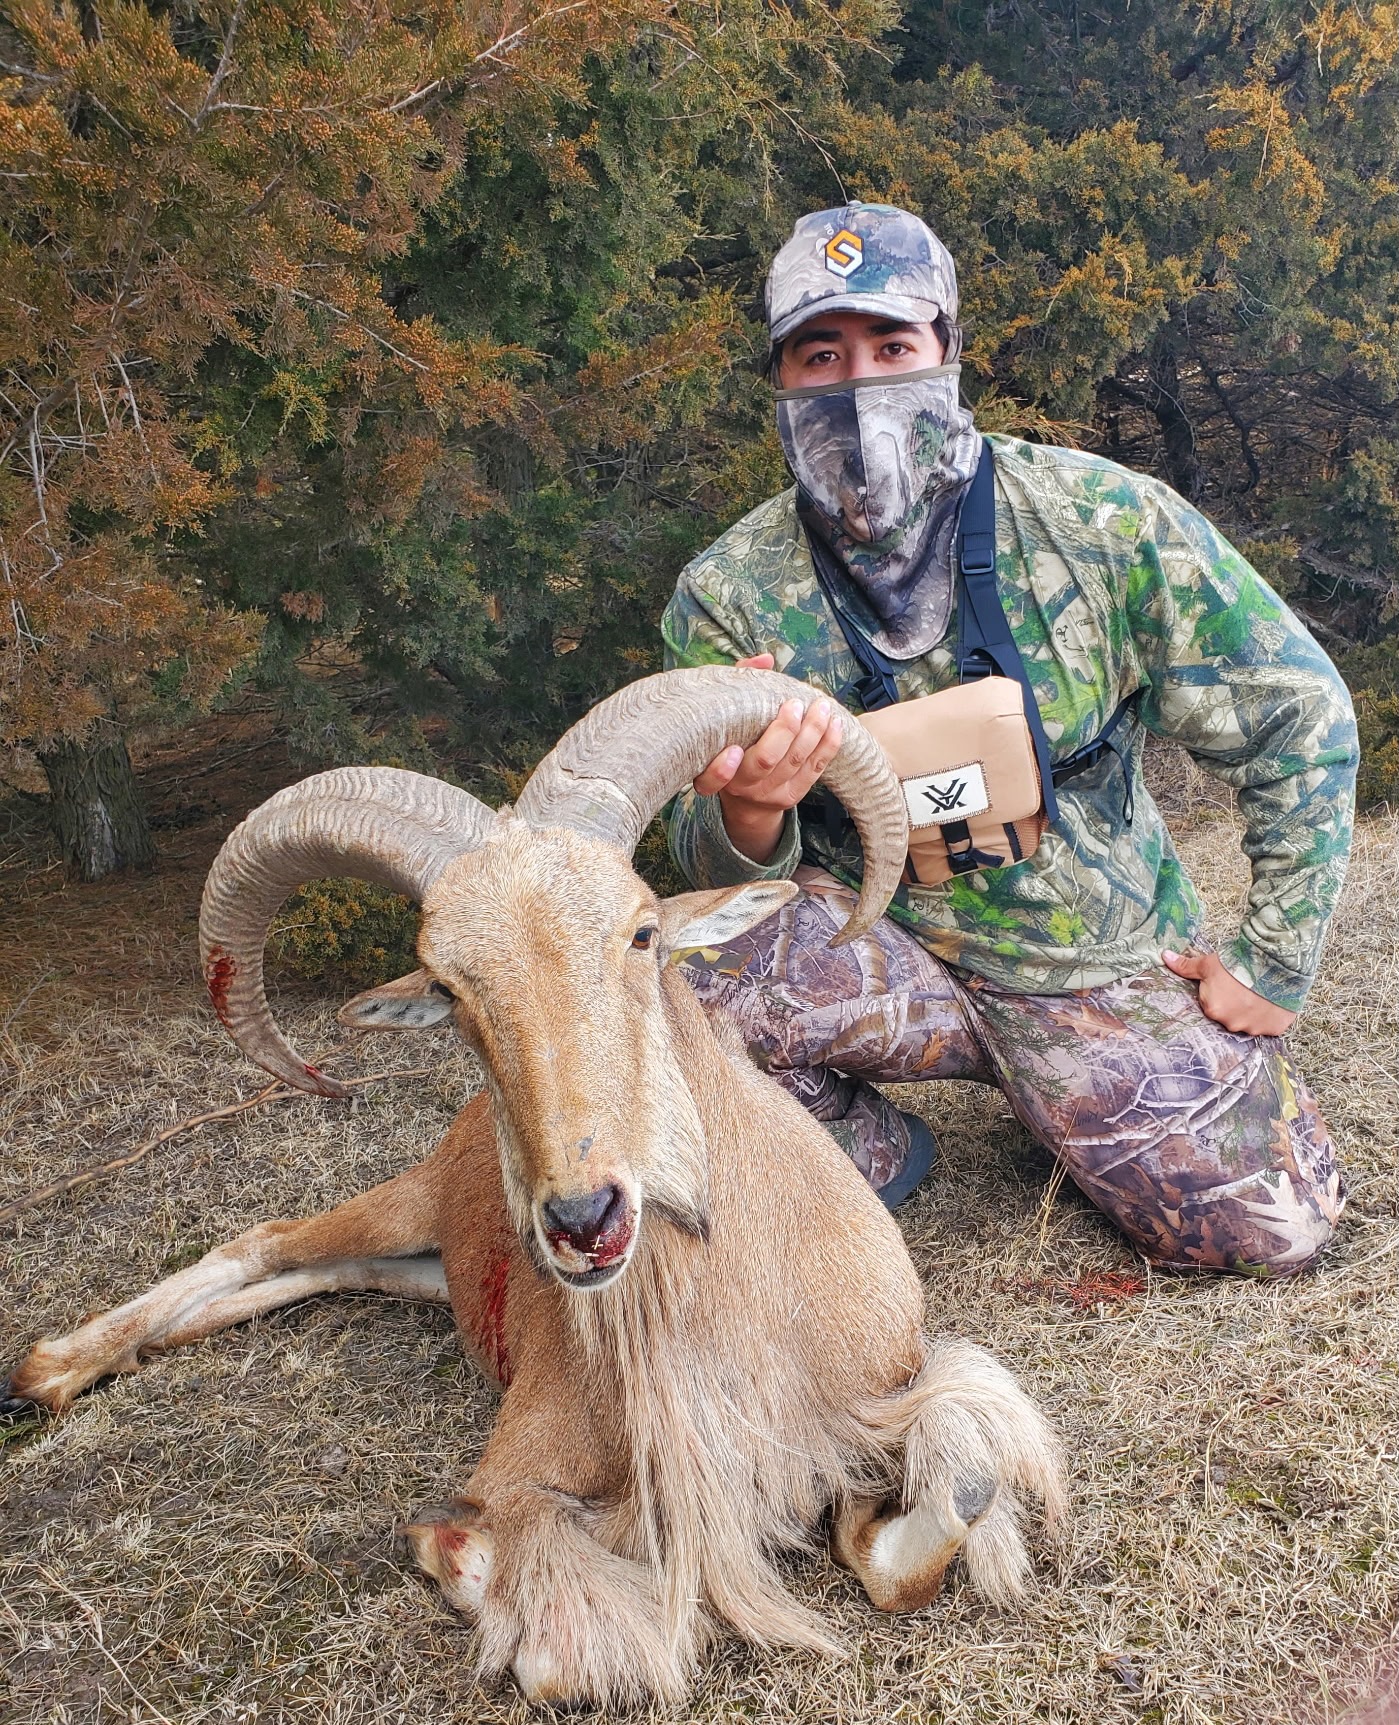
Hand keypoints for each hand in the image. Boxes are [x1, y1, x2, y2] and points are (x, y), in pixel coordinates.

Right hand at [694, 653, 843, 863]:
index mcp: (714, 772)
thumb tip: (765, 660)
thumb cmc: (734, 743)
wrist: (747, 799)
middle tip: (794, 704)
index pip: (710, 780)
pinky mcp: (793, 795)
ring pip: (794, 761)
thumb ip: (739, 685)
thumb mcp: (727, 719)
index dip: (721, 770)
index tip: (733, 751)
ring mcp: (770, 793)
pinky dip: (828, 745)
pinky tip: (835, 724)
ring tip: (822, 706)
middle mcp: (742, 786)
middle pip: (765, 761)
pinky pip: (815, 769)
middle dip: (784, 731)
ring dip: (812, 731)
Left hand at [1161, 948, 1296, 1035]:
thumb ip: (1186, 966)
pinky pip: (1269, 1026)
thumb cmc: (1239, 962)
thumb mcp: (1209, 963)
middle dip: (1236, 1004)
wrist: (1275, 962)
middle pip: (1230, 1016)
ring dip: (1253, 1011)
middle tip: (1244, 987)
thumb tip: (1165, 957)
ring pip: (1250, 1022)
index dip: (1220, 993)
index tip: (1229, 984)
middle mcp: (1232, 1023)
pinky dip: (1270, 1016)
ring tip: (1260, 993)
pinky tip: (1271, 1001)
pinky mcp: (1274, 1028)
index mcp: (1212, 1009)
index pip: (1212, 1005)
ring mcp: (1254, 1028)